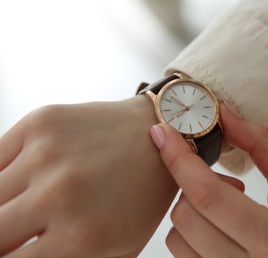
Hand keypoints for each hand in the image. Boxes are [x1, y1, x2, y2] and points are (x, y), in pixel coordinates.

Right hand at [0, 96, 177, 256]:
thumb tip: (30, 254)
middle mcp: (58, 195)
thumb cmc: (141, 193)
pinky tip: (23, 178)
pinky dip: (3, 174)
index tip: (19, 248)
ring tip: (27, 203)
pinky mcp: (39, 122)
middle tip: (21, 227)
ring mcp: (46, 154)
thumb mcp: (121, 247)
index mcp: (81, 236)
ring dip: (5, 204)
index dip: (11, 256)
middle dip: (5, 235)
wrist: (153, 134)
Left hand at [150, 103, 267, 257]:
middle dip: (194, 186)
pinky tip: (221, 227)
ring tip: (231, 208)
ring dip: (193, 210)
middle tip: (230, 183)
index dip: (179, 159)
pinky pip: (183, 256)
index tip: (163, 133)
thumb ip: (261, 144)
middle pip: (186, 216)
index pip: (208, 196)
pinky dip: (193, 231)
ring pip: (178, 238)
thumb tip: (223, 114)